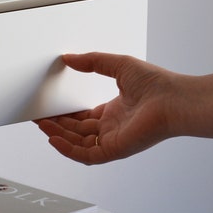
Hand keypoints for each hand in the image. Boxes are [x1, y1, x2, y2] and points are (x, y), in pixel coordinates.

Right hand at [35, 53, 177, 164]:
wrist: (174, 99)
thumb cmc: (156, 84)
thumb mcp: (118, 64)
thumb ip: (92, 62)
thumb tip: (69, 58)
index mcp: (113, 112)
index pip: (82, 117)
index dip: (63, 114)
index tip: (47, 108)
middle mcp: (112, 128)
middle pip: (76, 131)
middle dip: (56, 125)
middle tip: (38, 118)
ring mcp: (113, 140)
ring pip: (78, 143)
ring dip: (59, 136)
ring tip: (42, 126)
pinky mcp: (115, 150)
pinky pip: (86, 155)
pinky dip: (68, 150)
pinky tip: (54, 140)